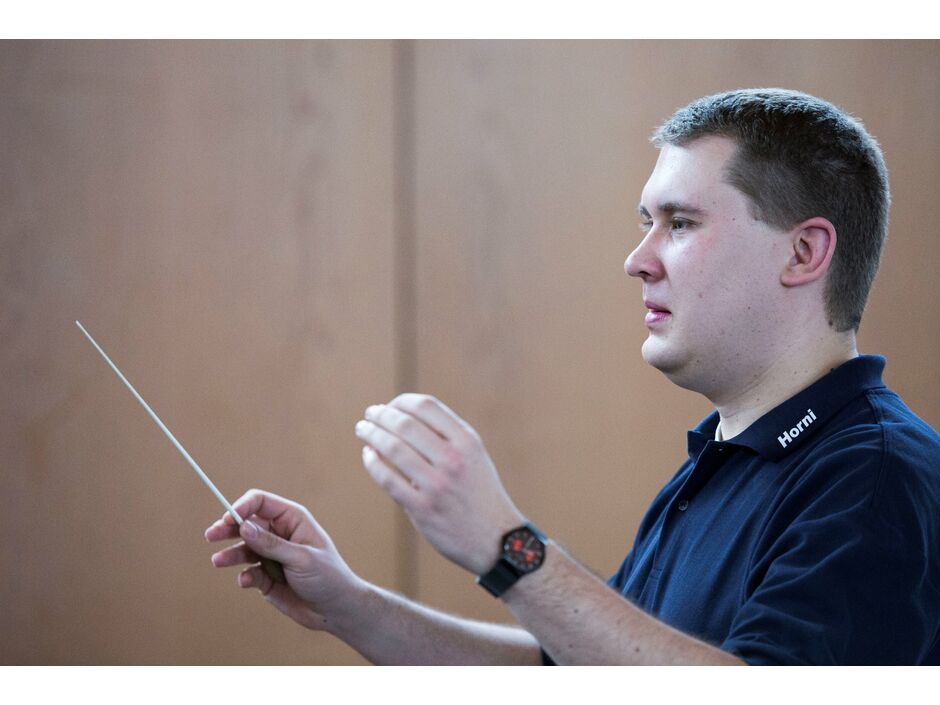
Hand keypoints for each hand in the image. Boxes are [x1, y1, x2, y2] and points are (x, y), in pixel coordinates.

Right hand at [205, 489, 363, 630]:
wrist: (336, 609)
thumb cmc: (328, 576)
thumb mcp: (301, 558)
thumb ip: (271, 544)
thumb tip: (243, 527)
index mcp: (292, 520)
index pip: (261, 503)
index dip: (242, 507)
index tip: (228, 519)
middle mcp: (279, 534)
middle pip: (246, 524)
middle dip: (227, 528)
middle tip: (211, 535)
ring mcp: (272, 555)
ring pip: (243, 549)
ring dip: (230, 554)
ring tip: (218, 561)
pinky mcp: (266, 576)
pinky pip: (249, 572)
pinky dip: (245, 576)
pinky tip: (246, 581)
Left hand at [355, 393, 525, 574]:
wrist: (496, 540)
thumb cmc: (479, 493)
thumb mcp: (474, 456)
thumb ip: (447, 435)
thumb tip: (403, 415)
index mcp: (467, 442)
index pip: (426, 406)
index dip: (400, 401)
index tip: (389, 406)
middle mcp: (454, 460)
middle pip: (405, 424)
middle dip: (380, 415)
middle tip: (368, 414)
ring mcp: (437, 485)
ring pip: (392, 448)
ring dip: (371, 434)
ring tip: (363, 430)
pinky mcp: (422, 509)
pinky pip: (387, 478)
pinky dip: (372, 462)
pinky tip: (369, 455)